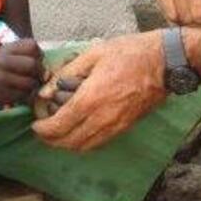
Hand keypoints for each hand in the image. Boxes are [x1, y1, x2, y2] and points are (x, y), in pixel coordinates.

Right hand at [0, 38, 42, 105]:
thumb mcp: (7, 53)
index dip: (39, 54)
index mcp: (6, 49)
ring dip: (34, 85)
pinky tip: (20, 91)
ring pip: (31, 82)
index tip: (36, 59)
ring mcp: (2, 79)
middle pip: (33, 64)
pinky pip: (25, 95)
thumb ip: (26, 54)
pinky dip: (27, 94)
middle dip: (39, 71)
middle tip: (36, 74)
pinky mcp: (4, 95)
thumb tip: (47, 68)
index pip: (32, 46)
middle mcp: (2, 62)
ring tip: (28, 83)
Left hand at [33, 32, 167, 149]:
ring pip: (84, 147)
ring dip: (66, 144)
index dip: (42, 129)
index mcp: (90, 99)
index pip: (58, 126)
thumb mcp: (94, 53)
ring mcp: (115, 126)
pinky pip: (98, 143)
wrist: (164, 63)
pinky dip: (84, 142)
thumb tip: (47, 90)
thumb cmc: (130, 53)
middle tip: (43, 130)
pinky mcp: (125, 127)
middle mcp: (101, 118)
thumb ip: (68, 72)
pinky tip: (79, 130)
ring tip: (58, 132)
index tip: (36, 123)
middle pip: (68, 143)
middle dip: (51, 140)